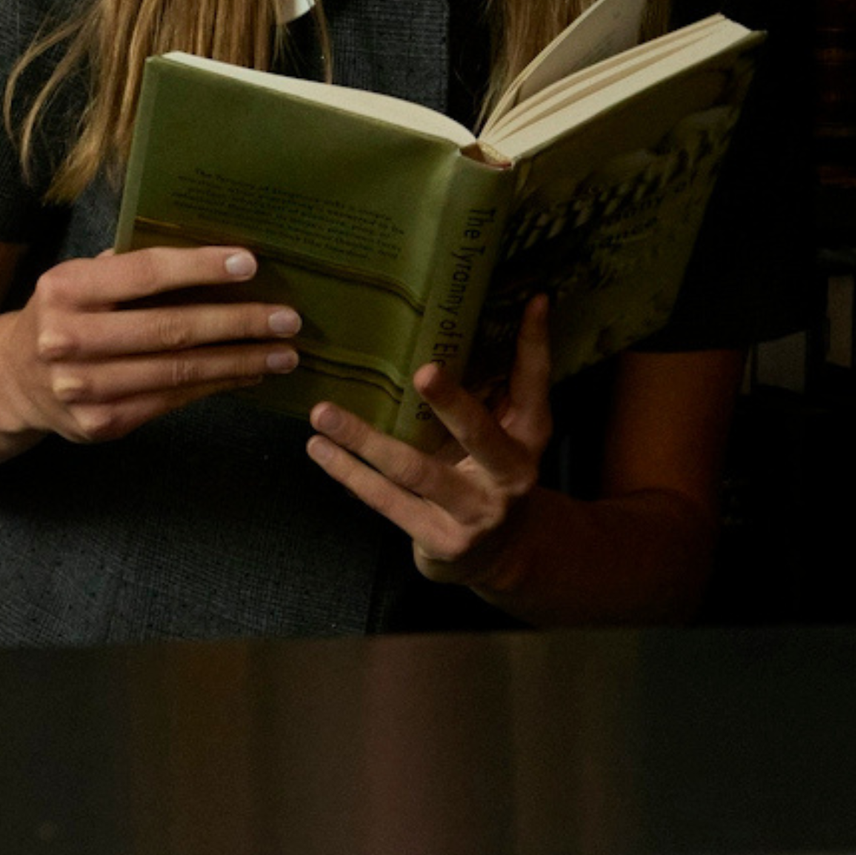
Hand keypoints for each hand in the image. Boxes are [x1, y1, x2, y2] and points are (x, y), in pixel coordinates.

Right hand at [2, 246, 302, 445]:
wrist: (11, 380)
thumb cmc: (64, 316)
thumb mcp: (80, 280)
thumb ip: (130, 270)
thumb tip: (214, 257)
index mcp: (65, 290)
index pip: (144, 274)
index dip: (200, 268)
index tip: (250, 264)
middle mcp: (68, 340)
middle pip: (170, 329)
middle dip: (238, 323)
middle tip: (287, 319)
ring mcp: (84, 389)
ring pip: (178, 372)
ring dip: (239, 361)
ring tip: (283, 352)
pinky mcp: (101, 424)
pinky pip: (171, 401)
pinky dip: (216, 386)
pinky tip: (247, 373)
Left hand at [305, 296, 553, 589]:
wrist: (499, 554)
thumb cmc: (491, 472)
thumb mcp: (507, 433)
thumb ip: (501, 385)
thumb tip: (494, 311)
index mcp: (529, 437)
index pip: (536, 383)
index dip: (534, 343)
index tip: (533, 301)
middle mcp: (510, 474)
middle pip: (480, 433)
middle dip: (452, 403)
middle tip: (423, 371)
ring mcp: (475, 511)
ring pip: (414, 471)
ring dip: (363, 440)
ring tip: (323, 414)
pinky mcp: (439, 538)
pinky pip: (386, 501)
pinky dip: (349, 473)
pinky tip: (319, 450)